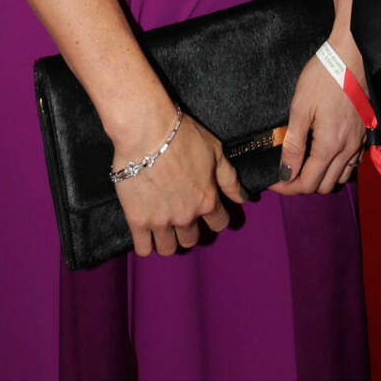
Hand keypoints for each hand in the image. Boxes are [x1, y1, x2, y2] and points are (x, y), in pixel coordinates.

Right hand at [113, 111, 243, 256]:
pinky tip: (146, 233)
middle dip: (190, 230)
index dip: (216, 217)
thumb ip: (229, 179)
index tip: (209, 212)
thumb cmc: (183, 136)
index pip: (219, 224)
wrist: (147, 132)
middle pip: (192, 239)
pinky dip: (146, 245)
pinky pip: (144, 249)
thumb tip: (243, 198)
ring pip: (168, 249)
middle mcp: (186, 216)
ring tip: (164, 227)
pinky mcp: (137, 221)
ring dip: (168, 240)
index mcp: (207, 200)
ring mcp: (161, 221)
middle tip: (181, 215)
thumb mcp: (215, 151)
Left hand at [271, 37, 366, 195]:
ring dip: (321, 178)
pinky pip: (352, 164)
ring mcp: (359, 143)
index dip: (286, 187)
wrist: (351, 56)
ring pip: (340, 178)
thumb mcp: (300, 108)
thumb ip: (293, 145)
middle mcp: (347, 150)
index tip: (273, 181)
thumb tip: (285, 173)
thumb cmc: (323, 77)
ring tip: (304, 165)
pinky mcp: (365, 134)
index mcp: (329, 146)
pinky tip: (326, 154)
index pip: (306, 183)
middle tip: (285, 172)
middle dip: (302, 185)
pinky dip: (338, 168)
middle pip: (323, 186)